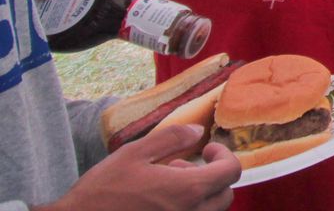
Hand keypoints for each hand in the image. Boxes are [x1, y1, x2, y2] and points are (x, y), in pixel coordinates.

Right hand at [48, 126, 239, 210]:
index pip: (231, 172)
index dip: (224, 156)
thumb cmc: (101, 191)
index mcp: (187, 191)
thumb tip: (199, 131)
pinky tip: (157, 202)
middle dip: (211, 177)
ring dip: (198, 195)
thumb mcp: (134, 153)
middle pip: (225, 195)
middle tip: (181, 167)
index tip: (206, 150)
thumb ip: (172, 138)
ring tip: (165, 185)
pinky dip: (185, 209)